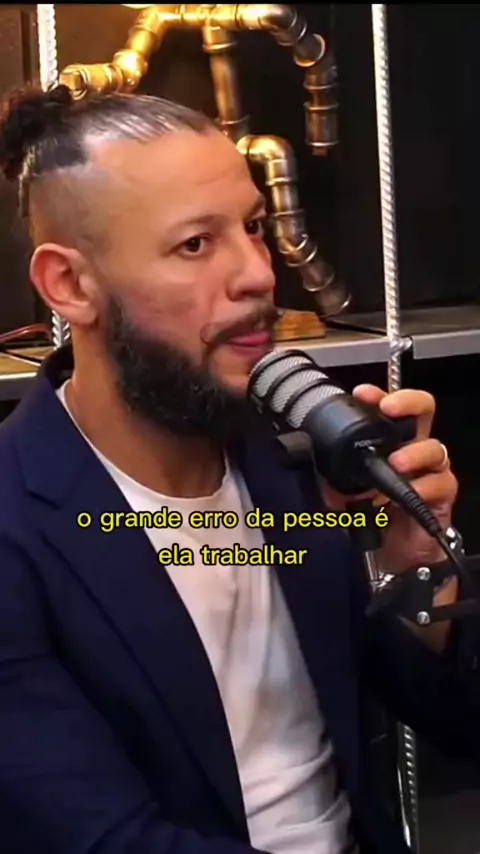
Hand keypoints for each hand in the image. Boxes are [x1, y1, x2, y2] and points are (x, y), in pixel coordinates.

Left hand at [322, 385, 458, 572]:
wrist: (390, 556)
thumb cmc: (371, 517)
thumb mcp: (340, 494)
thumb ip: (326, 477)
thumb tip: (305, 466)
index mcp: (387, 442)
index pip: (387, 408)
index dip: (377, 395)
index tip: (361, 394)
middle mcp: (411, 450)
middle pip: (422, 411)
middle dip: (407, 404)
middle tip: (388, 410)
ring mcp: (428, 472)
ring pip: (434, 448)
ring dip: (413, 453)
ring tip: (395, 463)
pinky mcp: (440, 496)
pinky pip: (440, 484)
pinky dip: (422, 487)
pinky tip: (405, 495)